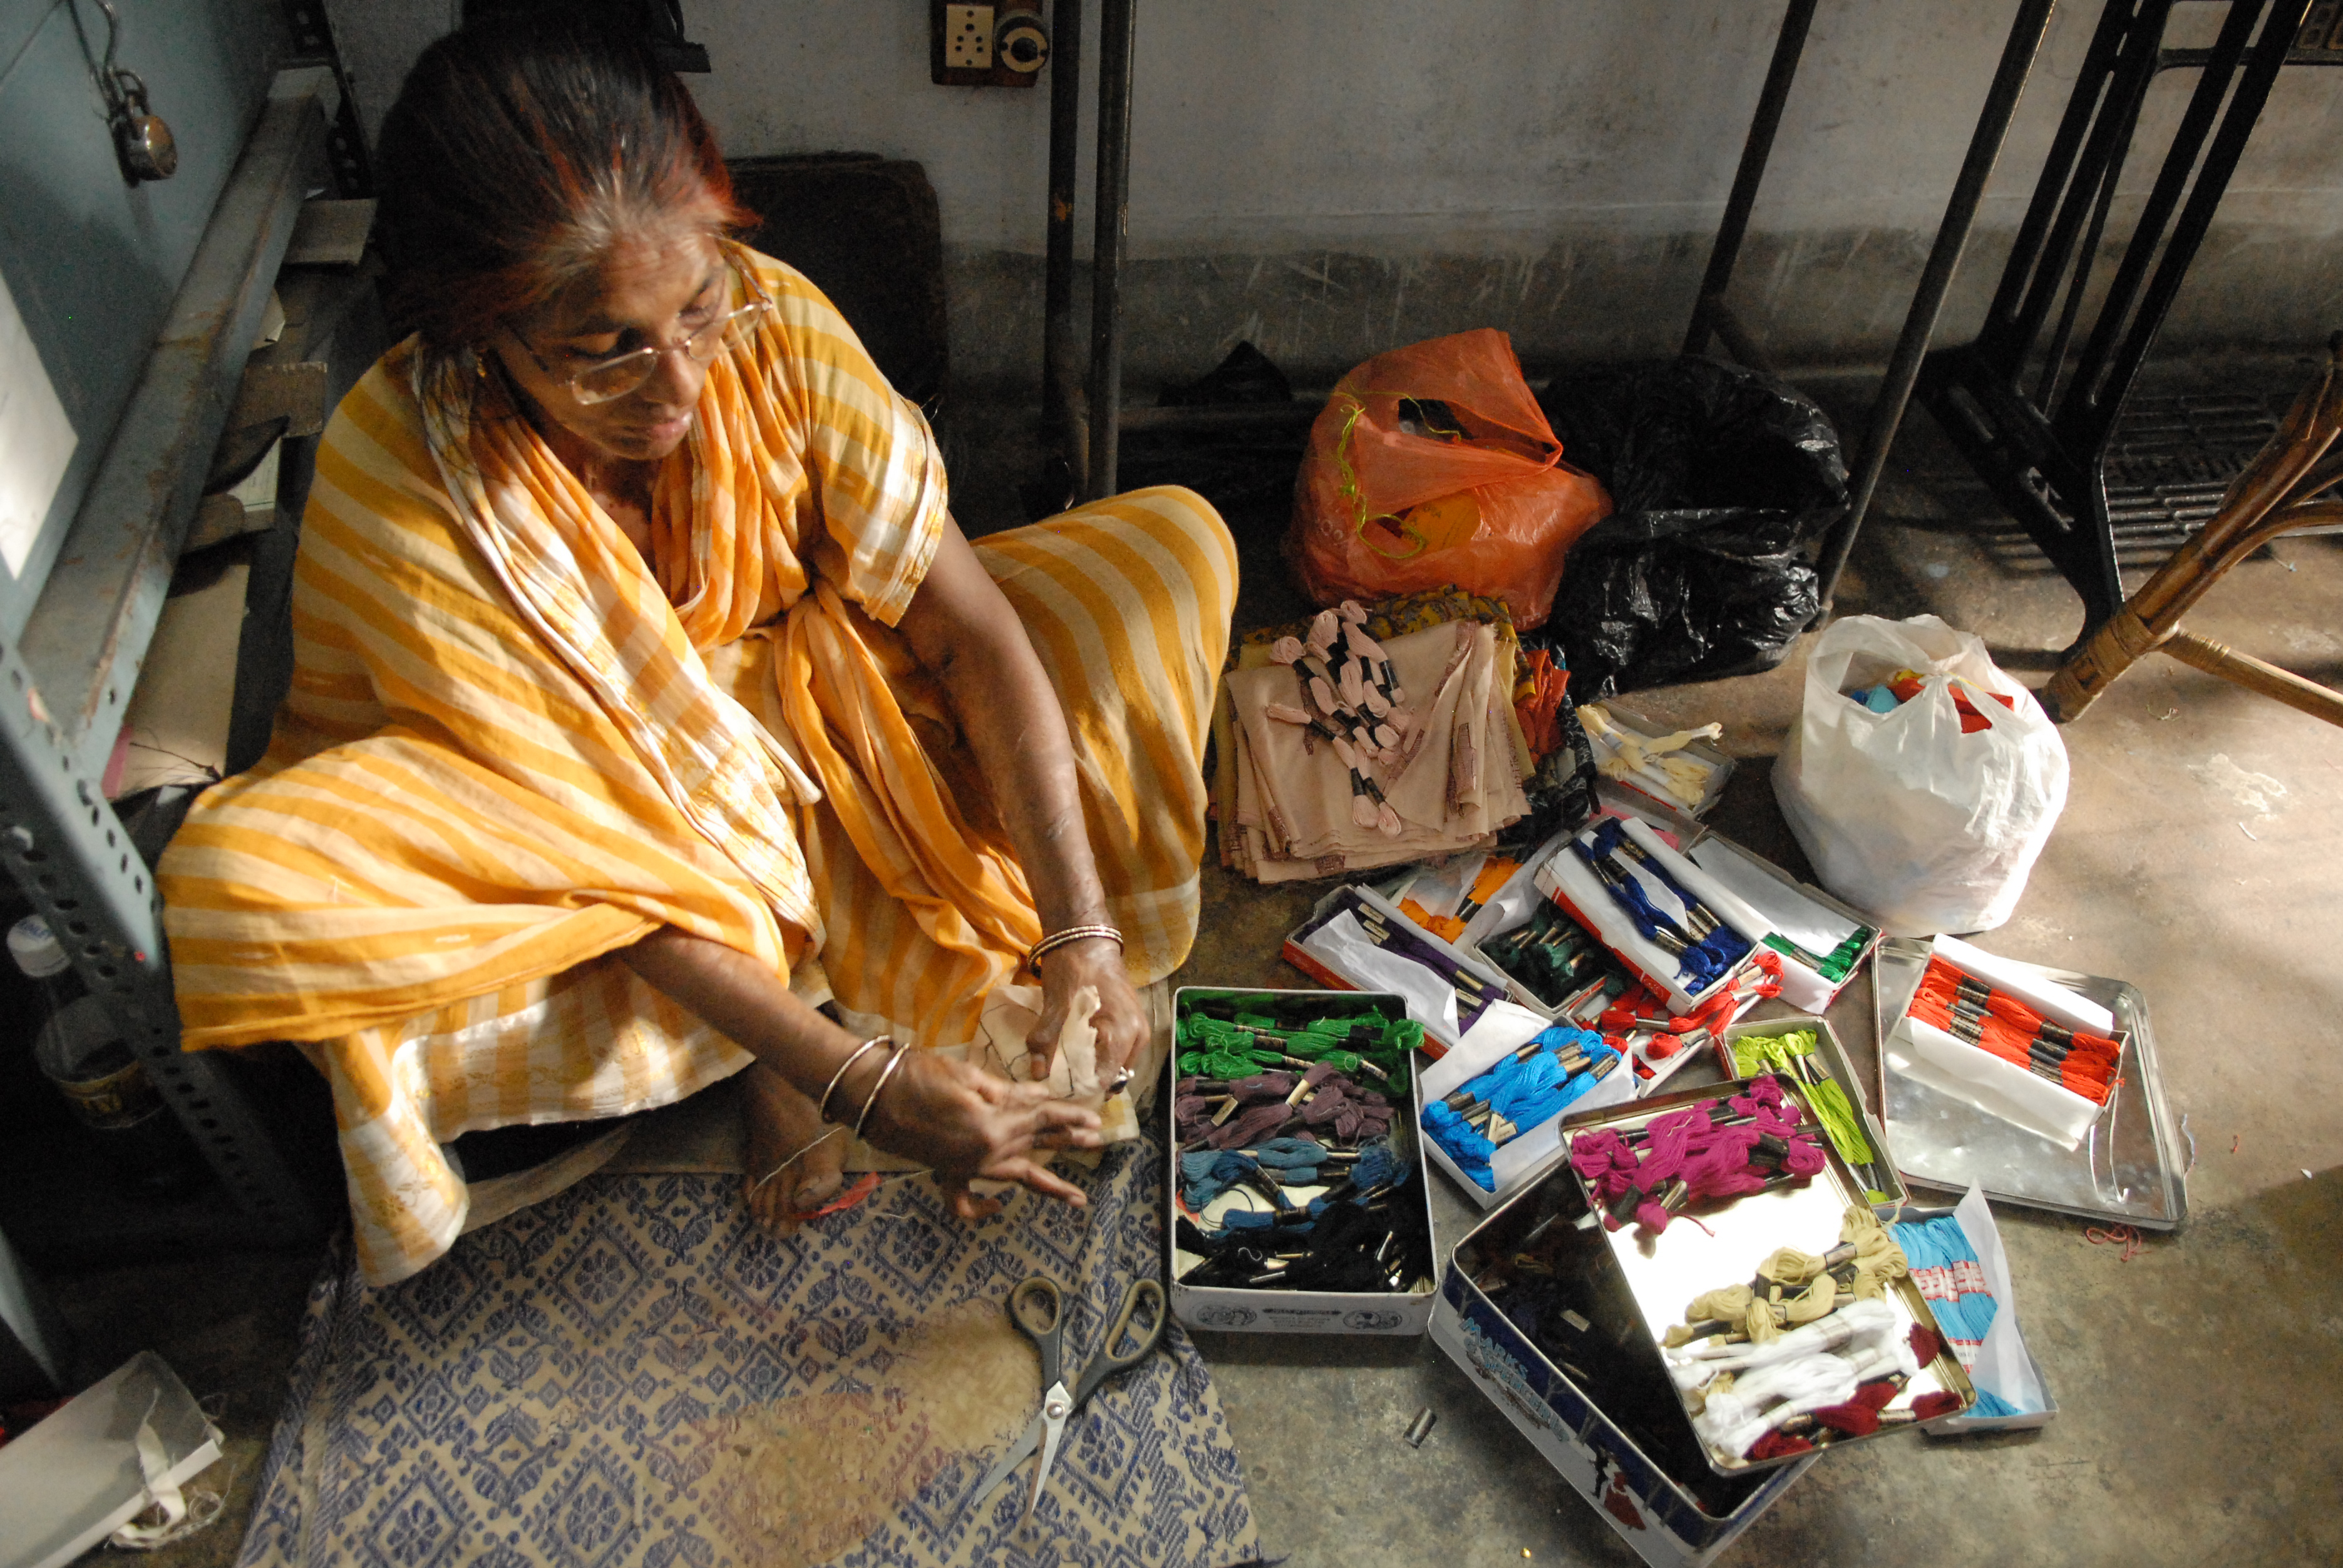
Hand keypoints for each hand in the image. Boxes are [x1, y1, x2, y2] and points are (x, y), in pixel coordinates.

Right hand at [861, 1048, 1104, 1220]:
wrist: (870, 1093)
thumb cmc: (917, 1075)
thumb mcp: (969, 1077)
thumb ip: (1008, 1094)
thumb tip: (1040, 1096)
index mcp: (992, 1127)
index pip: (1042, 1119)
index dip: (1071, 1117)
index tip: (1096, 1120)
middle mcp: (984, 1155)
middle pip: (1036, 1146)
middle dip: (1068, 1142)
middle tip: (1098, 1143)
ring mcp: (965, 1168)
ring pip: (1016, 1177)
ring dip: (1048, 1184)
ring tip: (1076, 1196)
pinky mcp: (946, 1172)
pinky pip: (967, 1199)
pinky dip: (984, 1205)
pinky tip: (1001, 1204)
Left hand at [1026, 937, 1147, 1082]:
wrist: (1087, 938)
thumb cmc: (1074, 971)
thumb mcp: (1055, 1007)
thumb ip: (1045, 1043)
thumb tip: (1037, 1074)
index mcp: (1123, 1035)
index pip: (1105, 1080)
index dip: (1080, 1088)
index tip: (1057, 1089)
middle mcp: (1137, 1037)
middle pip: (1112, 1075)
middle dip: (1086, 1080)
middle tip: (1058, 1082)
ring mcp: (1137, 1029)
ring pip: (1114, 1063)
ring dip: (1091, 1067)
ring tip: (1065, 1067)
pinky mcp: (1130, 1022)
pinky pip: (1115, 1050)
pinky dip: (1097, 1054)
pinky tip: (1076, 1050)